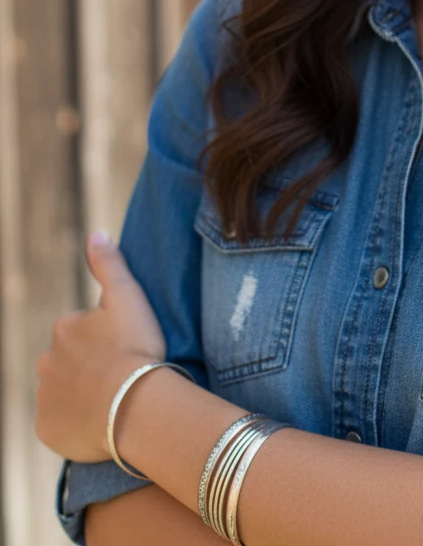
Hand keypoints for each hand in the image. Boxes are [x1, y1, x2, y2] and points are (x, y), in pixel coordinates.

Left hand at [35, 231, 166, 462]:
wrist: (137, 407)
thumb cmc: (136, 349)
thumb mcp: (128, 296)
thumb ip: (109, 263)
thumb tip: (96, 233)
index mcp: (64, 328)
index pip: (84, 332)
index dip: (108, 340)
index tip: (128, 349)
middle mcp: (46, 361)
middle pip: (70, 361)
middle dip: (90, 367)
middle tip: (122, 375)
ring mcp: (45, 398)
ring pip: (64, 391)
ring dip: (82, 393)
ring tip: (114, 400)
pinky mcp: (46, 430)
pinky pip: (59, 422)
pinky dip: (75, 422)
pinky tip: (100, 421)